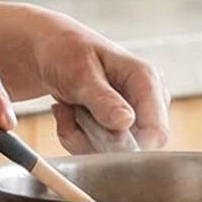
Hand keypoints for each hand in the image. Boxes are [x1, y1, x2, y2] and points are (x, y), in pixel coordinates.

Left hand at [0, 0, 171, 152]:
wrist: (46, 50)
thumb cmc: (65, 50)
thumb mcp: (80, 73)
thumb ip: (103, 99)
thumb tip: (126, 122)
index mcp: (145, 79)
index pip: (156, 130)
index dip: (132, 147)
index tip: (98, 144)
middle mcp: (144, 99)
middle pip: (134, 146)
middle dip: (97, 140)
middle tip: (71, 116)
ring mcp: (130, 112)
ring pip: (112, 151)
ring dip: (81, 136)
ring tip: (65, 108)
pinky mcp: (114, 124)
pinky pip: (97, 148)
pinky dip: (76, 135)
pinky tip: (67, 112)